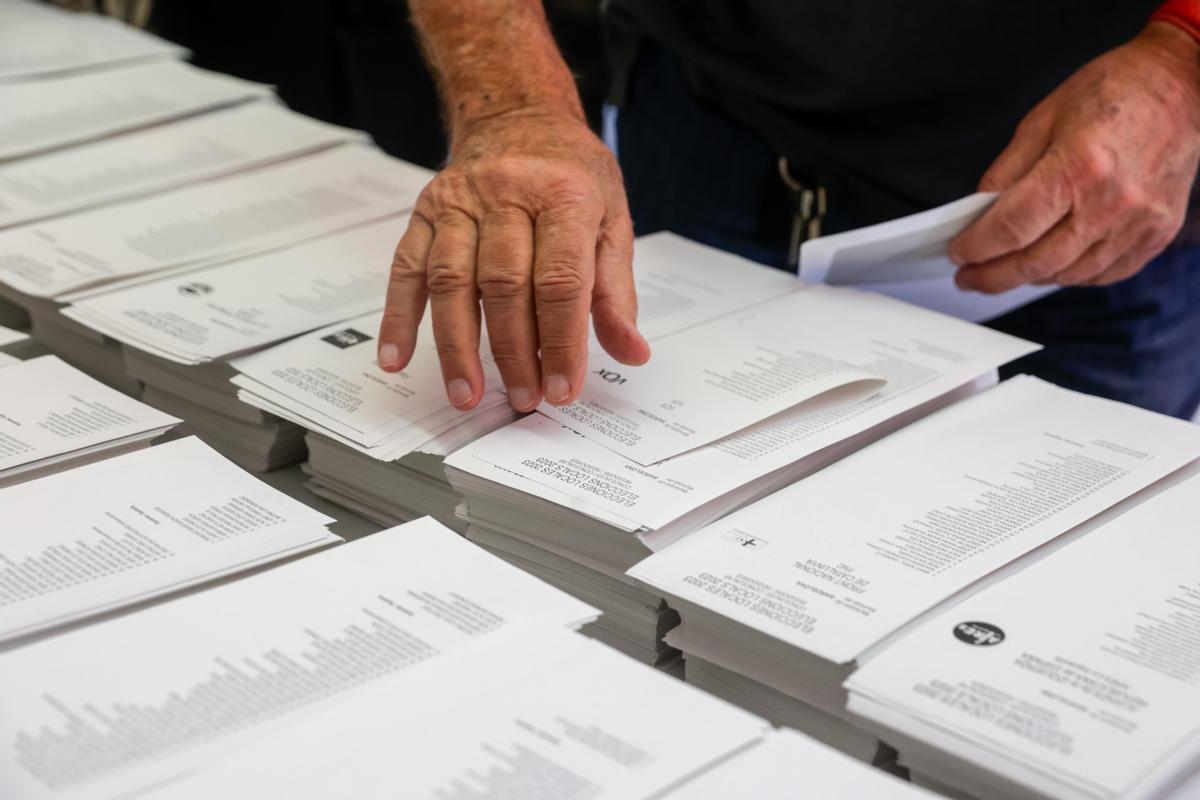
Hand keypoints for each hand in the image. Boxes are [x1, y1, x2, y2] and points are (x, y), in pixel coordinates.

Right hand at [377, 110, 649, 411]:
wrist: (517, 116)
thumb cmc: (571, 176)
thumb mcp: (611, 223)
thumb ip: (616, 292)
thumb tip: (631, 352)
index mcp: (564, 195)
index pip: (561, 281)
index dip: (561, 341)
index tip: (562, 387)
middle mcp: (507, 193)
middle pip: (504, 286)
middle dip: (513, 351)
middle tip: (524, 398)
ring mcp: (458, 202)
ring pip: (451, 282)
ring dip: (456, 347)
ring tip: (467, 394)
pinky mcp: (424, 213)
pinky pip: (406, 269)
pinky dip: (398, 317)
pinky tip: (396, 358)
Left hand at [949, 22, 1199, 292]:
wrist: (1182, 85)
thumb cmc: (1115, 92)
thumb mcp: (1042, 119)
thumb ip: (1007, 171)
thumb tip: (979, 212)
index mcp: (1078, 167)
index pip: (1010, 227)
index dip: (976, 247)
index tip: (958, 253)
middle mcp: (1112, 202)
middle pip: (1036, 262)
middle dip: (992, 276)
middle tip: (969, 277)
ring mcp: (1139, 223)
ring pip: (1068, 274)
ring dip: (1030, 277)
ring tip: (1006, 268)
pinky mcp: (1157, 234)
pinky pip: (1103, 273)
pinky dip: (1070, 274)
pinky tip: (1051, 263)